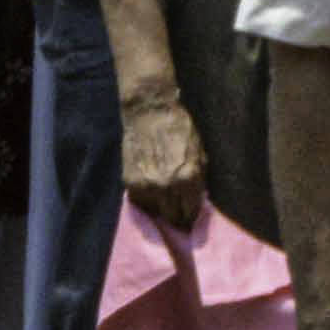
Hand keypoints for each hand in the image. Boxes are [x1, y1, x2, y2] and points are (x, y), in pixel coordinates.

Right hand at [117, 90, 207, 232]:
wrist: (150, 112)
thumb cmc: (180, 129)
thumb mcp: (200, 154)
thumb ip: (199, 180)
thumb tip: (198, 201)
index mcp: (188, 180)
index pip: (191, 213)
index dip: (192, 215)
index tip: (190, 216)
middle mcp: (167, 188)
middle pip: (173, 218)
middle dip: (177, 216)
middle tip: (178, 212)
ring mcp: (147, 187)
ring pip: (155, 213)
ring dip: (160, 209)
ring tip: (164, 201)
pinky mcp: (130, 183)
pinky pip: (140, 203)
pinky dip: (146, 200)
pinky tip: (151, 192)